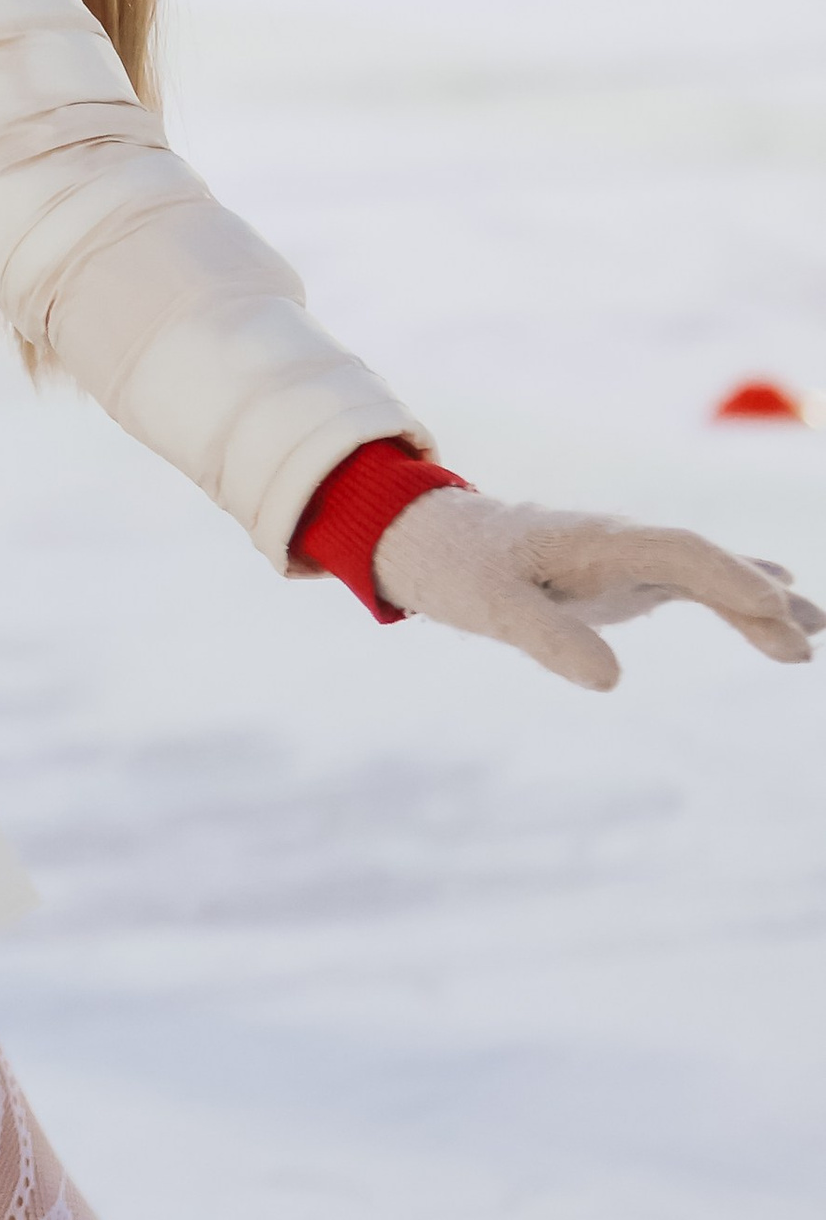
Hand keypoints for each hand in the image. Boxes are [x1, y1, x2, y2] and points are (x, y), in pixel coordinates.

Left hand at [376, 489, 822, 689]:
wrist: (432, 538)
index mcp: (596, 538)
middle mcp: (621, 541)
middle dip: (756, 594)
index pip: (677, 550)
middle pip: (704, 560)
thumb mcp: (491, 607)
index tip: (772, 603)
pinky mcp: (621, 576)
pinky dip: (730, 601)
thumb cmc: (460, 567)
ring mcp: (626, 557)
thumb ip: (547, 637)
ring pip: (705, 573)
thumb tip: (613, 681)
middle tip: (807, 638)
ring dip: (757, 599)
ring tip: (814, 631)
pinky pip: (689, 585)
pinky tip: (767, 615)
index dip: (725, 575)